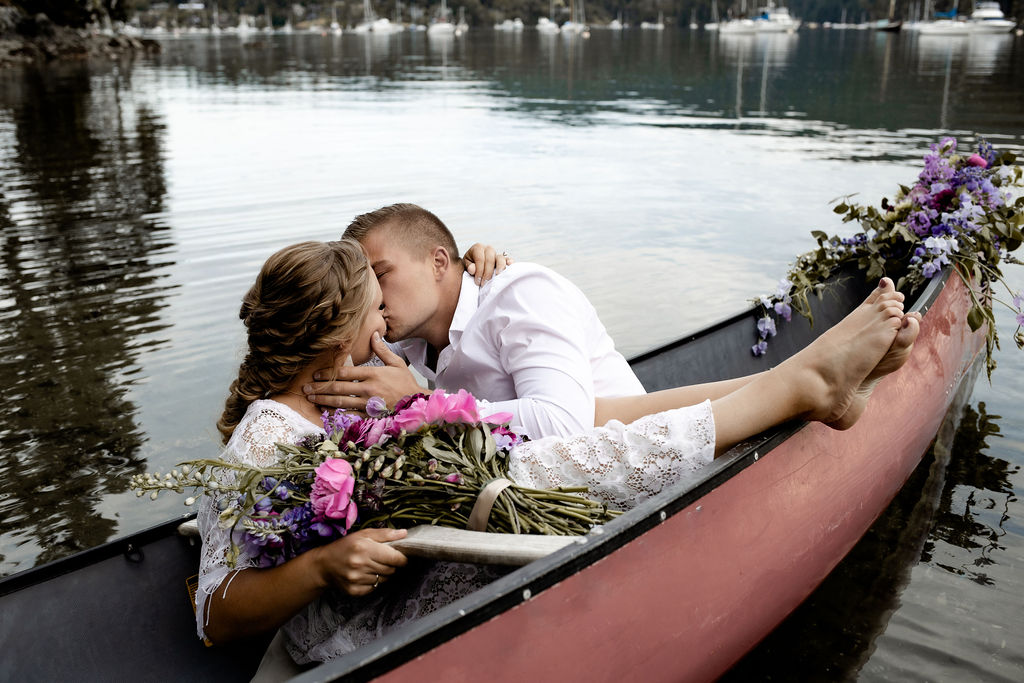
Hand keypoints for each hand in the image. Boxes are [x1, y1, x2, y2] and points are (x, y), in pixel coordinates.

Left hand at [303, 332, 427, 410]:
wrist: (416, 404)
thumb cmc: (406, 383)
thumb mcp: (397, 363)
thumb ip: (382, 350)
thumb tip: (373, 334)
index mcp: (373, 374)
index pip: (345, 372)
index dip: (328, 373)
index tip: (316, 375)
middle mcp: (368, 388)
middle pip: (338, 388)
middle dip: (320, 388)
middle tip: (305, 388)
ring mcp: (368, 403)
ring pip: (341, 402)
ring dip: (323, 401)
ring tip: (311, 399)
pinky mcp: (370, 415)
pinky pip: (349, 414)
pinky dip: (336, 414)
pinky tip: (325, 413)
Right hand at [312, 528, 408, 595]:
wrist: (324, 565)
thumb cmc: (346, 546)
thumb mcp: (364, 534)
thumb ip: (385, 534)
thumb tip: (404, 533)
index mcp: (364, 548)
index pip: (394, 558)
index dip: (402, 558)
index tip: (402, 557)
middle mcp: (360, 564)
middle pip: (391, 570)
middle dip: (391, 565)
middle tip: (383, 559)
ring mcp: (356, 579)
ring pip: (383, 579)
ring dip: (382, 573)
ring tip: (371, 566)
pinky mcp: (354, 590)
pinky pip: (374, 588)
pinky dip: (373, 582)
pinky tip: (365, 574)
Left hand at [463, 243, 513, 285]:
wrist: (474, 264)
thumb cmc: (470, 265)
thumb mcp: (466, 264)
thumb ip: (468, 266)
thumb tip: (473, 269)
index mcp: (478, 248)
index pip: (480, 259)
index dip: (479, 271)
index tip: (477, 282)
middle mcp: (488, 249)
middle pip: (490, 259)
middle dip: (487, 272)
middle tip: (484, 283)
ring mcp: (496, 254)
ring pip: (500, 258)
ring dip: (499, 268)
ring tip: (497, 276)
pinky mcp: (503, 259)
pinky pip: (507, 259)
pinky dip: (509, 262)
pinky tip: (510, 264)